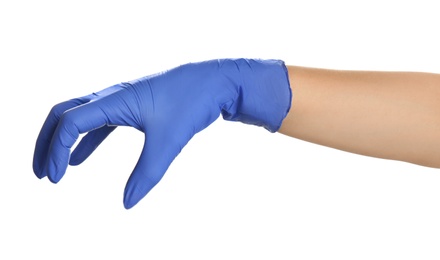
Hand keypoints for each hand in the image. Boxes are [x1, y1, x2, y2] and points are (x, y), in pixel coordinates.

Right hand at [33, 59, 290, 208]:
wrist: (217, 81)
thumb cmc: (194, 102)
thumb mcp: (169, 141)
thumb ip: (148, 174)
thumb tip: (127, 204)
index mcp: (114, 99)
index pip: (68, 123)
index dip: (54, 151)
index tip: (56, 180)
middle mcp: (113, 95)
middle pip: (63, 114)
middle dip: (46, 143)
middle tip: (41, 174)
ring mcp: (122, 99)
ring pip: (80, 118)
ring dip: (63, 142)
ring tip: (55, 169)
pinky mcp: (134, 106)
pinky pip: (100, 123)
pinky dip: (86, 142)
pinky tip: (82, 159)